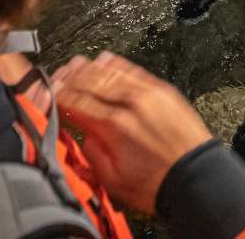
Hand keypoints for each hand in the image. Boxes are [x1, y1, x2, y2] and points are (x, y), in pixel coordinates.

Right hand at [51, 51, 213, 212]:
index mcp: (113, 127)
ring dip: (88, 67)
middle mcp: (129, 104)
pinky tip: (104, 60)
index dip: (58, 96)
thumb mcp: (112, 179)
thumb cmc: (158, 183)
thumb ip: (91, 152)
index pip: (76, 101)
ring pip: (109, 70)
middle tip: (57, 78)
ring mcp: (147, 93)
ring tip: (74, 66)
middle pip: (89, 80)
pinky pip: (132, 68)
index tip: (50, 94)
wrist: (194, 177)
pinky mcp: (162, 90)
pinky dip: (115, 63)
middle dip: (68, 78)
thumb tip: (82, 134)